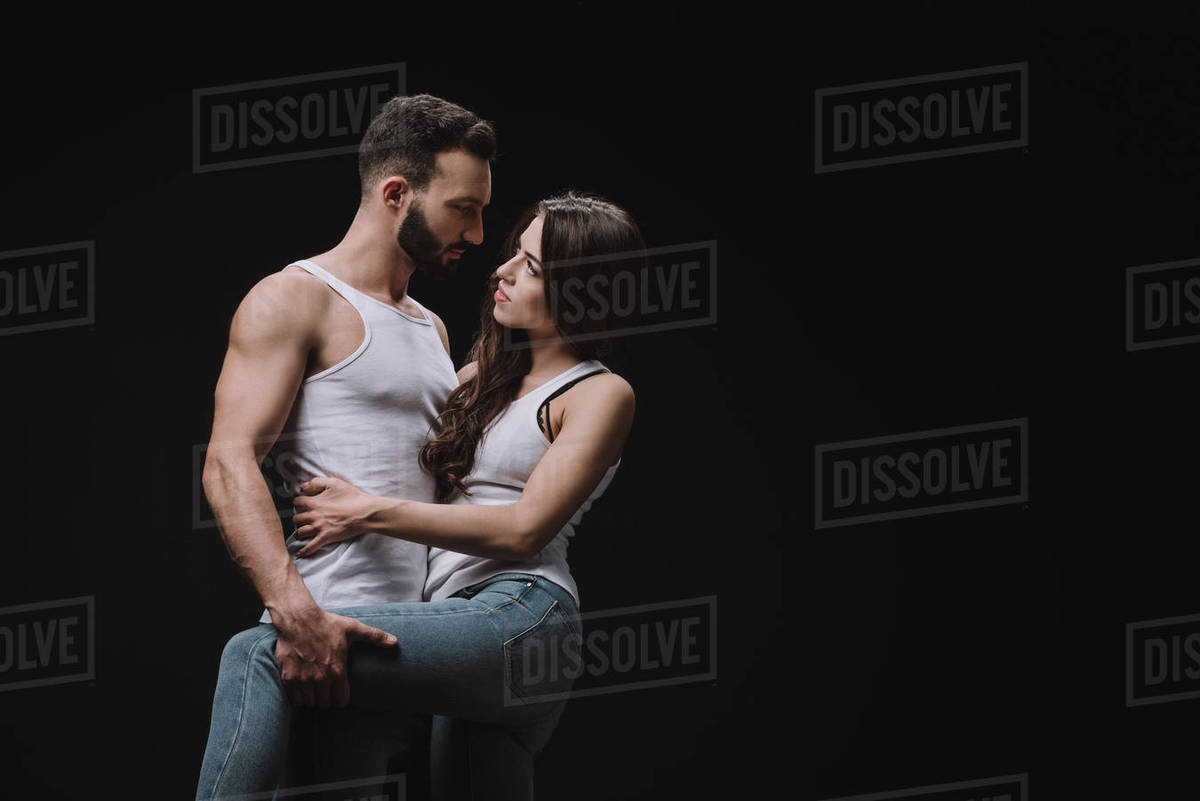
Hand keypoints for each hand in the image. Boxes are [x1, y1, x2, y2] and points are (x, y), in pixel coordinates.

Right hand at [272, 604, 396, 707]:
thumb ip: (375, 637)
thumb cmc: (326, 623)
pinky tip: (302, 687)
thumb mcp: (352, 628)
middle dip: (326, 698)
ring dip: (312, 698)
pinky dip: (298, 697)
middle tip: (326, 688)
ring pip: (310, 703)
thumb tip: (395, 642)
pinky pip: (295, 699)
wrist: (298, 618)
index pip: (341, 701)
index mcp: (337, 670)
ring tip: (314, 687)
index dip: (341, 698)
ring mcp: (303, 679)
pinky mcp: (288, 678)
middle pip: (325, 704)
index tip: (339, 692)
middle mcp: (320, 678)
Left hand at [292, 476, 378, 556]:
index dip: (298, 502)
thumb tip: (304, 486)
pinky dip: (304, 551)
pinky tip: (300, 554)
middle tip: (302, 519)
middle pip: (296, 519)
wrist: (365, 512)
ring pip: (300, 532)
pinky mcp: (326, 537)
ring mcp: (319, 528)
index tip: (301, 503)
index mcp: (314, 502)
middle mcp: (313, 515)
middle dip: (298, 518)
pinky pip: (311, 547)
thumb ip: (317, 482)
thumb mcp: (334, 482)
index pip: (297, 502)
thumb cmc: (353, 497)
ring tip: (302, 532)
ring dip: (300, 532)